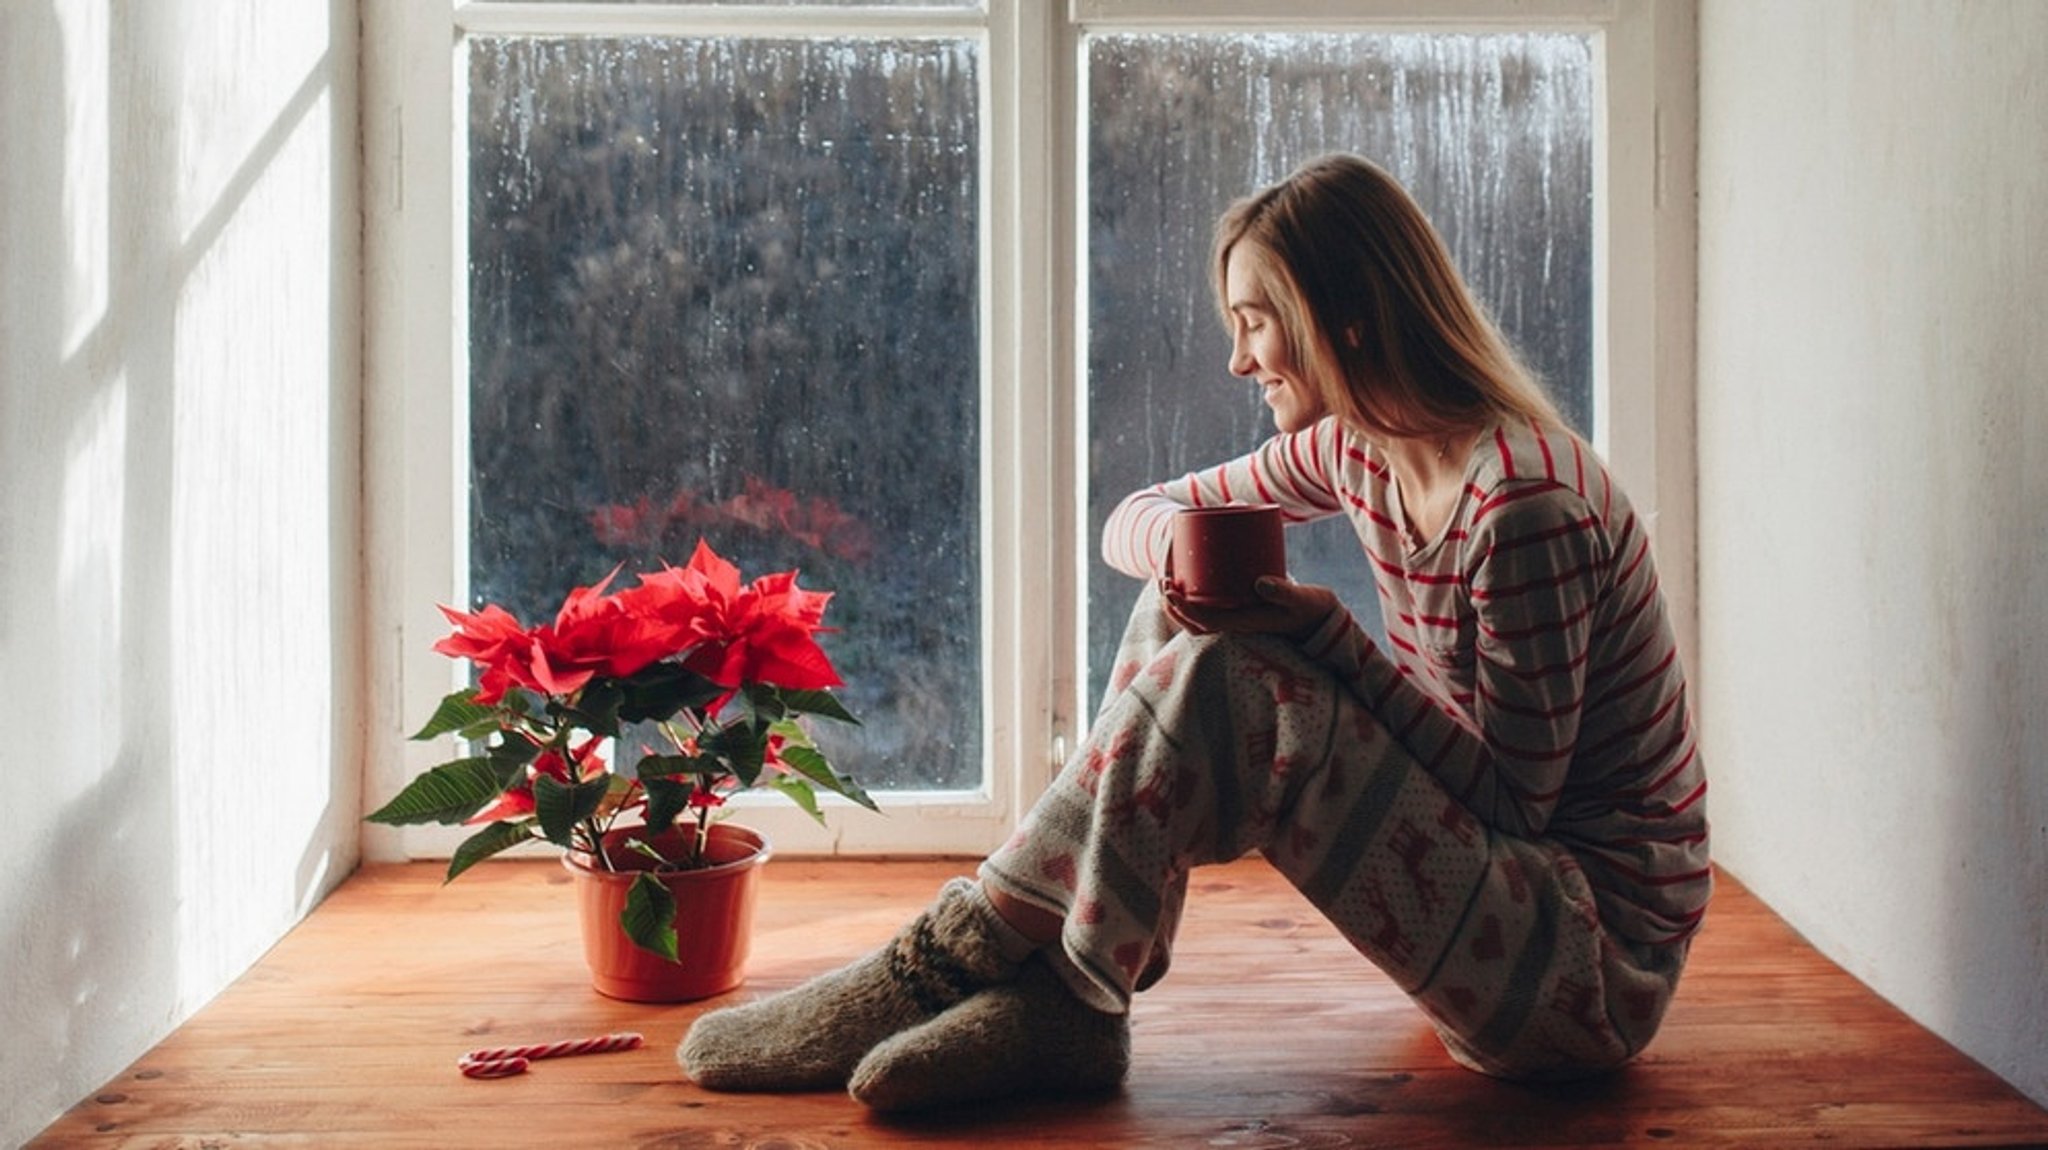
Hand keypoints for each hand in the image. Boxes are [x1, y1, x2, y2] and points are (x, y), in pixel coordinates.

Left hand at [1161, 574, 1338, 641]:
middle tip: (1162, 582)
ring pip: (1199, 620)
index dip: (1183, 608)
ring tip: (1167, 582)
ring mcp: (1238, 622)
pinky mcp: (1242, 614)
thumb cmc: (1313, 610)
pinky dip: (1194, 601)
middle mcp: (1236, 626)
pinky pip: (1210, 612)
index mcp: (1244, 625)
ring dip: (1179, 606)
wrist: (1324, 621)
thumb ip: (1283, 591)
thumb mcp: (1301, 599)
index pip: (1204, 621)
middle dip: (1173, 606)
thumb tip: (1259, 583)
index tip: (1170, 590)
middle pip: (1194, 624)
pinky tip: (1188, 583)